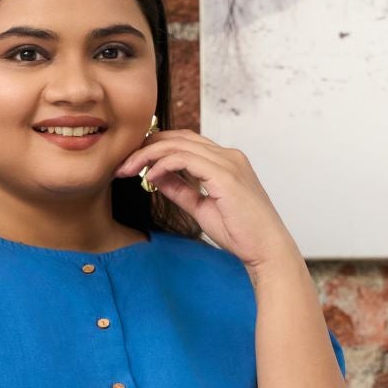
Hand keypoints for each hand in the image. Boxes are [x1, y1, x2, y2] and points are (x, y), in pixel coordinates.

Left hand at [111, 127, 298, 273]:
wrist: (266, 250)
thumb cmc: (241, 233)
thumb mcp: (200, 207)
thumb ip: (180, 189)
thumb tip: (155, 176)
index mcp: (225, 161)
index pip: (184, 142)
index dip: (155, 148)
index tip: (131, 165)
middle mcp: (228, 155)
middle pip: (178, 137)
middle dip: (145, 147)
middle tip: (120, 165)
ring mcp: (228, 162)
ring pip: (178, 144)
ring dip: (147, 154)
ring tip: (127, 170)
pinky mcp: (225, 175)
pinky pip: (185, 159)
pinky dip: (162, 164)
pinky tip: (149, 177)